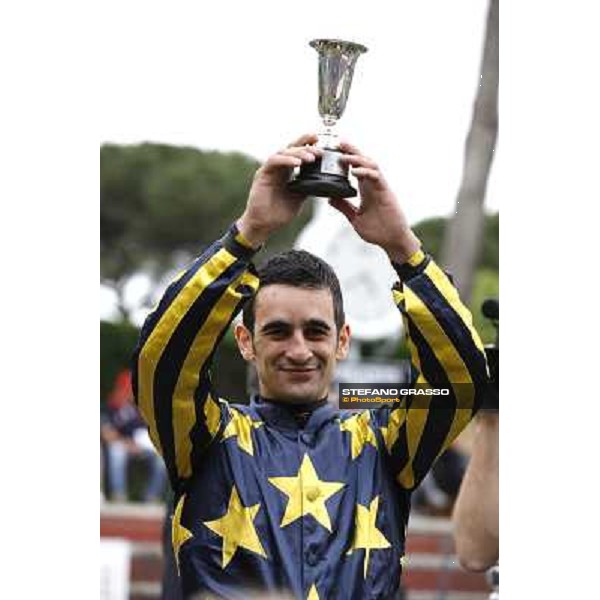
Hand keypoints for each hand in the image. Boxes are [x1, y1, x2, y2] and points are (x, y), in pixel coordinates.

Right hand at [236, 134, 321, 247]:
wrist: (264, 225)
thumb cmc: (278, 213)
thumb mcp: (299, 197)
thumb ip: (307, 186)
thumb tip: (322, 180)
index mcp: (287, 171)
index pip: (297, 153)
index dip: (308, 145)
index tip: (320, 142)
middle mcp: (278, 168)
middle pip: (291, 148)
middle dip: (305, 145)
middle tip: (319, 149)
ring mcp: (269, 170)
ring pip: (284, 152)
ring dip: (298, 153)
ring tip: (311, 158)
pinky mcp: (262, 174)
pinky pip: (274, 161)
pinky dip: (286, 160)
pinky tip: (297, 163)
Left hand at [328, 141, 420, 262]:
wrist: (392, 241)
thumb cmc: (378, 230)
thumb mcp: (355, 217)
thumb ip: (344, 207)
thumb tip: (330, 199)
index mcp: (366, 189)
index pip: (356, 168)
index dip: (347, 158)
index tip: (334, 150)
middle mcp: (373, 185)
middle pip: (363, 162)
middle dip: (352, 151)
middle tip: (338, 143)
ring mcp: (380, 187)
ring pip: (370, 165)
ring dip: (357, 158)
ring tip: (343, 155)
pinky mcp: (386, 193)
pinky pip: (376, 177)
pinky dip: (366, 172)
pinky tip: (355, 171)